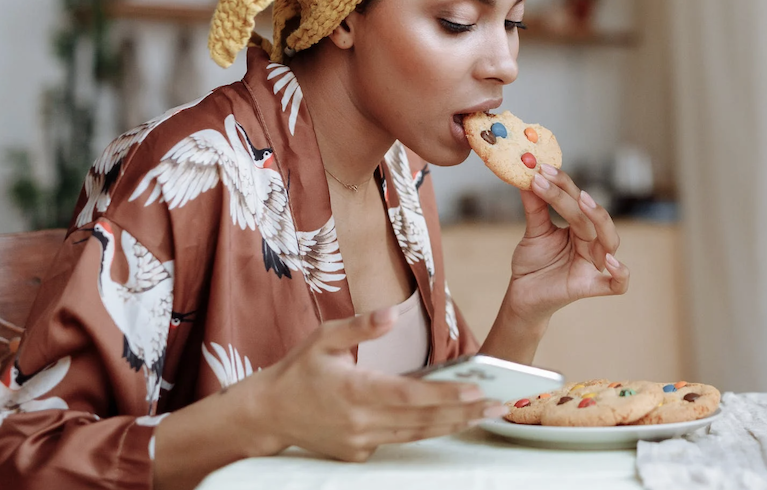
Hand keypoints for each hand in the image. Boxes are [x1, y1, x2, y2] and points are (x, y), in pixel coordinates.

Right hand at [250, 309, 503, 460]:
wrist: (268, 413)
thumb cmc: (299, 370)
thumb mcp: (323, 337)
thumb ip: (360, 325)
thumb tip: (391, 314)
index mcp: (354, 389)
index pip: (409, 395)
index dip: (444, 394)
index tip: (476, 389)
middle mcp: (360, 420)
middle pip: (422, 419)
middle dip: (463, 412)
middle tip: (498, 405)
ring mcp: (360, 441)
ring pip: (417, 435)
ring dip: (453, 424)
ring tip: (484, 414)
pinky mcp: (359, 453)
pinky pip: (400, 442)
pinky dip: (427, 432)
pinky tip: (451, 421)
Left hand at [506, 164, 629, 321]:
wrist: (522, 295)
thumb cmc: (533, 263)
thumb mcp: (534, 231)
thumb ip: (535, 206)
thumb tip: (526, 175)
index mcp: (580, 227)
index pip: (577, 200)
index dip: (562, 183)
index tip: (542, 169)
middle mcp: (591, 243)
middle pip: (593, 218)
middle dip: (577, 198)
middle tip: (555, 181)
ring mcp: (592, 265)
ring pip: (610, 241)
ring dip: (599, 220)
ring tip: (582, 202)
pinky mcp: (589, 287)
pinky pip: (617, 284)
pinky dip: (620, 273)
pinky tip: (610, 261)